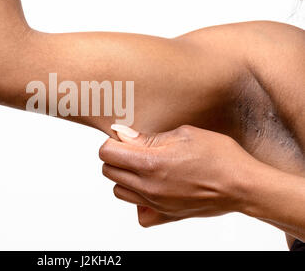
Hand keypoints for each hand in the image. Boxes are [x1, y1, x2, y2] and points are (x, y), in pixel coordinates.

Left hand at [99, 124, 259, 226]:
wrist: (243, 185)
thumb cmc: (218, 155)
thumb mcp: (183, 134)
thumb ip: (147, 137)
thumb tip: (122, 135)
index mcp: (150, 162)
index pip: (107, 153)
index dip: (113, 142)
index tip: (125, 138)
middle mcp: (148, 186)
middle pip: (108, 171)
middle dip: (116, 157)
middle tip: (135, 150)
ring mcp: (156, 204)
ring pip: (119, 191)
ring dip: (124, 177)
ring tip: (144, 167)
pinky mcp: (166, 215)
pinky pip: (139, 213)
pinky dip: (139, 202)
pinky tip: (151, 189)